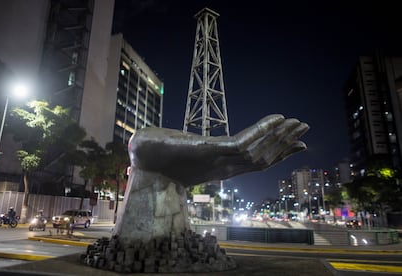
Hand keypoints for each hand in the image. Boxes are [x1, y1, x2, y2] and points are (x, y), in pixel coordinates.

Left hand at [128, 114, 307, 185]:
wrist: (139, 161)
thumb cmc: (155, 155)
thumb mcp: (182, 149)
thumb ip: (193, 147)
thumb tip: (192, 142)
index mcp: (218, 166)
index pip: (254, 161)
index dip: (276, 153)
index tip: (294, 144)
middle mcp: (222, 167)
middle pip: (262, 157)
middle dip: (285, 144)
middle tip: (306, 130)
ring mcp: (217, 160)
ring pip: (258, 151)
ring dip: (280, 136)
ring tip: (299, 123)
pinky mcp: (209, 151)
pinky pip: (241, 143)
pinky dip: (261, 131)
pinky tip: (278, 120)